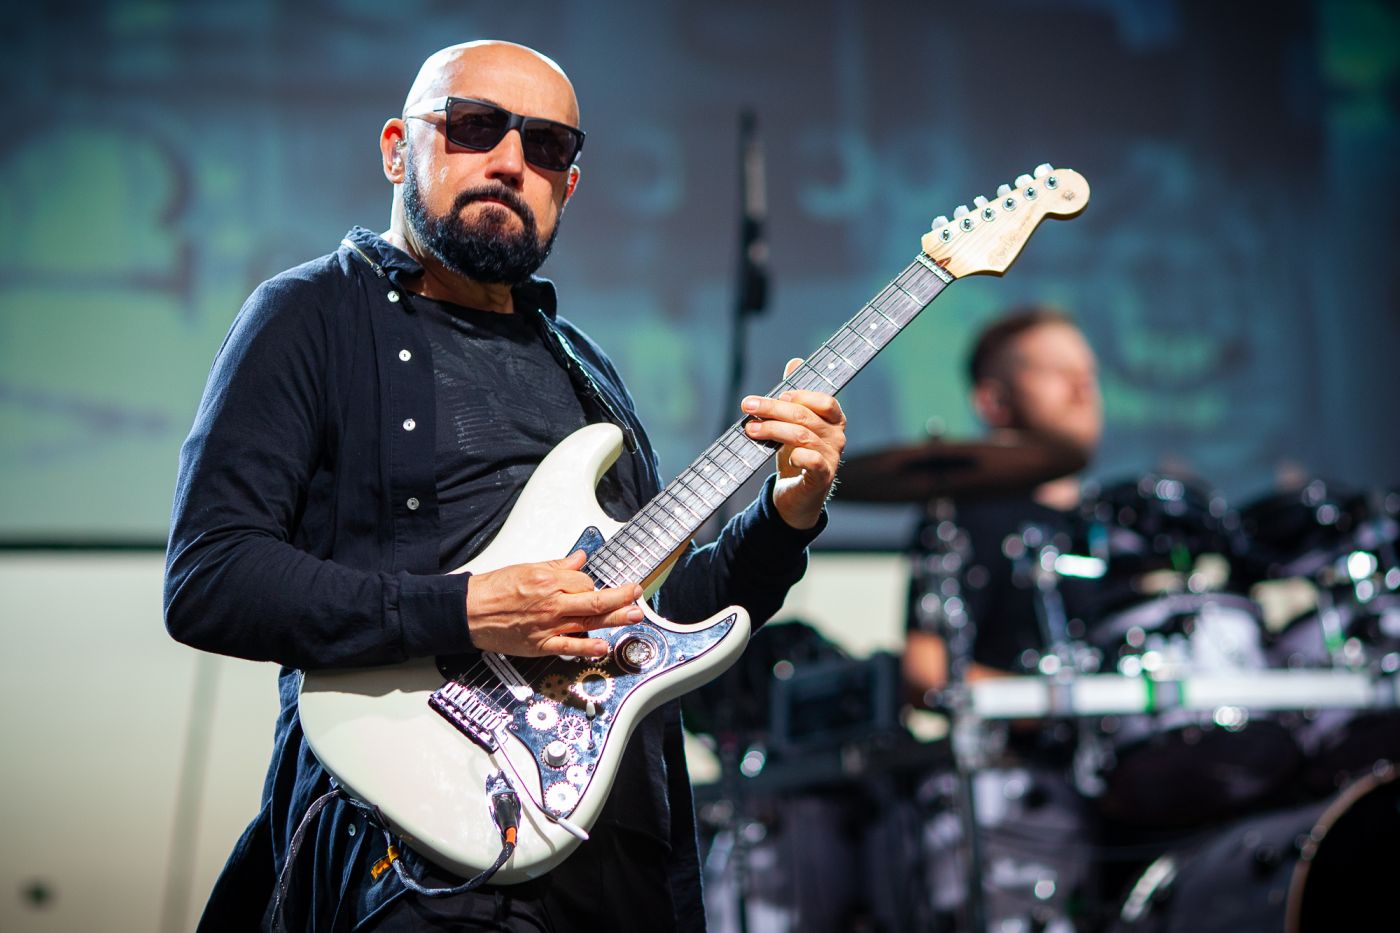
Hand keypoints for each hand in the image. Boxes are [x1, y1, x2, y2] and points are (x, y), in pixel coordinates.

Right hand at [465, 551, 642, 657]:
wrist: (468, 611)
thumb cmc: (494, 589)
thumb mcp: (527, 568)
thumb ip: (557, 565)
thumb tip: (579, 558)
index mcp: (548, 581)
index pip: (584, 580)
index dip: (592, 582)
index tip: (593, 585)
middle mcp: (552, 603)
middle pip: (595, 599)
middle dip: (620, 596)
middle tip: (637, 593)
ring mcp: (548, 625)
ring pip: (588, 621)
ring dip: (614, 618)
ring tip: (634, 615)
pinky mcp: (540, 644)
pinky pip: (568, 646)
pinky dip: (587, 647)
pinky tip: (603, 646)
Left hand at [742, 358, 846, 529]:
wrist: (797, 496)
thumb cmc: (796, 454)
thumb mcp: (793, 423)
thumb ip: (795, 395)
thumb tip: (795, 361)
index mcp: (834, 420)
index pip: (824, 400)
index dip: (799, 395)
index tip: (776, 395)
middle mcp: (837, 437)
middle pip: (805, 416)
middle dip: (772, 409)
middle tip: (747, 406)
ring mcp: (832, 457)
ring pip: (802, 436)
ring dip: (772, 429)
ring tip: (750, 429)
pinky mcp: (822, 477)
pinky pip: (811, 461)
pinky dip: (796, 456)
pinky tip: (784, 455)